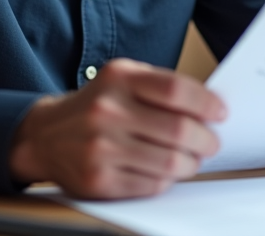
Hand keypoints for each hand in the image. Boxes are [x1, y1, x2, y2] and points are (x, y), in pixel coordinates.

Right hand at [8, 58, 226, 198]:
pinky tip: (163, 171)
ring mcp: (101, 147)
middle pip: (179, 129)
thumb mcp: (122, 79)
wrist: (44, 135)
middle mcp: (107, 110)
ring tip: (190, 159)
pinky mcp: (98, 180)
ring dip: (190, 164)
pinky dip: (166, 180)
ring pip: (171, 162)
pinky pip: (152, 185)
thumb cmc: (95, 106)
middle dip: (205, 140)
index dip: (206, 104)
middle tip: (210, 143)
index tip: (220, 113)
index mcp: (118, 78)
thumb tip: (210, 107)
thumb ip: (161, 86)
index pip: (176, 90)